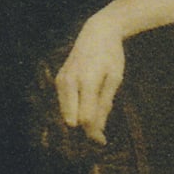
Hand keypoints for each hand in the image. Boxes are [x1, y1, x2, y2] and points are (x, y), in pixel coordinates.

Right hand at [55, 14, 124, 143]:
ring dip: (80, 118)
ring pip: (66, 113)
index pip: (86, 117)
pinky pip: (65, 104)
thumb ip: (104, 104)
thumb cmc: (110, 56)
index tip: (103, 141)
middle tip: (101, 133)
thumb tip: (97, 129)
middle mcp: (69, 82)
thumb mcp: (114, 79)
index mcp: (86, 81)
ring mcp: (61, 80)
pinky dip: (75, 108)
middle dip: (86, 128)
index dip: (94, 133)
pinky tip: (88, 100)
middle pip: (73, 119)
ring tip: (97, 111)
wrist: (96, 32)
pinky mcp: (58, 80)